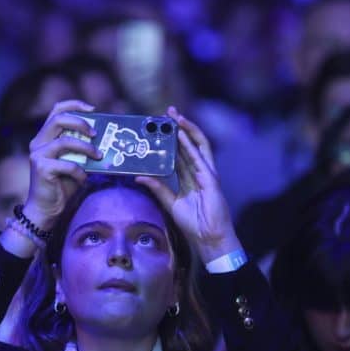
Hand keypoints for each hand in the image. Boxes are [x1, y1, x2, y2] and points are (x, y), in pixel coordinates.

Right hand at [21, 100, 101, 230]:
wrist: (46, 209)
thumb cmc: (62, 185)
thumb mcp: (74, 162)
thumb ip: (80, 149)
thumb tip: (104, 139)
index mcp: (45, 137)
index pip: (56, 110)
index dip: (75, 105)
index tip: (92, 110)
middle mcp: (38, 142)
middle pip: (59, 119)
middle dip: (81, 123)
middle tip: (96, 134)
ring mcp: (38, 155)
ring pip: (65, 142)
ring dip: (86, 148)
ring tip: (99, 156)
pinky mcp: (41, 168)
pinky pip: (67, 165)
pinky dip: (80, 172)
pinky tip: (82, 179)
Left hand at [137, 107, 240, 262]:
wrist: (209, 238)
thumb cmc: (194, 223)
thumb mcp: (170, 203)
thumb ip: (158, 188)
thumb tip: (139, 177)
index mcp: (190, 177)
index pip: (179, 153)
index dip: (170, 140)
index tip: (159, 127)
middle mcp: (199, 172)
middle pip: (188, 144)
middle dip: (179, 127)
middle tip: (167, 112)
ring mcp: (206, 174)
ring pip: (196, 145)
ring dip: (187, 129)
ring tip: (175, 116)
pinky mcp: (211, 179)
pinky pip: (199, 158)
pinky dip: (190, 145)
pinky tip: (182, 135)